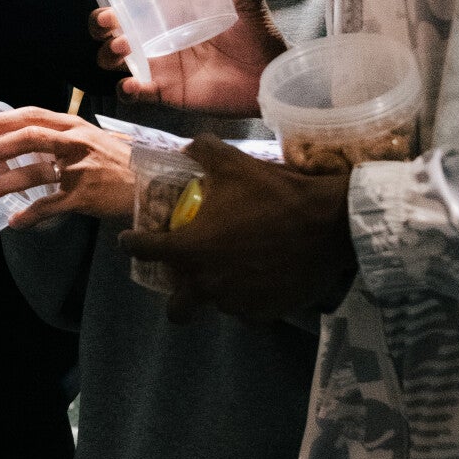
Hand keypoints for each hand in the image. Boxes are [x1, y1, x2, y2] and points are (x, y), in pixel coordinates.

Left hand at [0, 106, 138, 226]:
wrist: (152, 184)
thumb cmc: (124, 162)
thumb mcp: (97, 137)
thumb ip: (70, 136)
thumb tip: (36, 136)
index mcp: (76, 127)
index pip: (35, 115)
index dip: (7, 119)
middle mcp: (76, 144)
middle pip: (30, 138)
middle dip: (2, 147)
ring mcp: (78, 170)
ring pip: (34, 175)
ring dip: (6, 184)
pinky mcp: (82, 196)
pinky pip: (48, 207)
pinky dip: (29, 215)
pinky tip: (16, 221)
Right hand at [80, 0, 281, 112]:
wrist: (270, 78)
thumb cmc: (258, 37)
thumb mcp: (248, 2)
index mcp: (169, 10)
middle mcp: (156, 36)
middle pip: (109, 27)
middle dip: (99, 21)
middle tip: (110, 20)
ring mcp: (157, 64)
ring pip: (112, 58)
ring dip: (107, 52)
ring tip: (123, 49)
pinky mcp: (164, 91)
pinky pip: (133, 92)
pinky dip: (127, 89)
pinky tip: (133, 84)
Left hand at [117, 135, 356, 320]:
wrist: (329, 224)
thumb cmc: (275, 194)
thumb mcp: (234, 163)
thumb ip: (203, 151)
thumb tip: (189, 146)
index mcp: (191, 250)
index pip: (145, 250)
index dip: (132, 243)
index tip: (129, 241)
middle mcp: (208, 284)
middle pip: (177, 309)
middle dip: (177, 296)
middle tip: (188, 277)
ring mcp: (236, 303)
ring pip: (217, 306)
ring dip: (219, 291)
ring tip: (236, 270)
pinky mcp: (265, 313)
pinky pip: (248, 311)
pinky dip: (249, 298)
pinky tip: (260, 279)